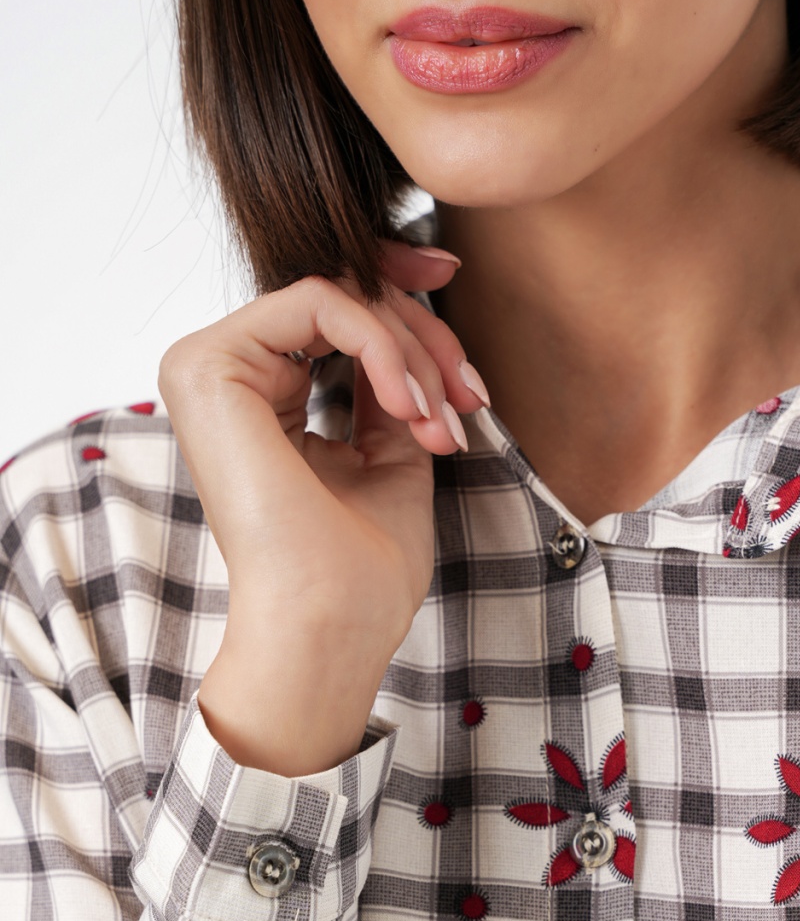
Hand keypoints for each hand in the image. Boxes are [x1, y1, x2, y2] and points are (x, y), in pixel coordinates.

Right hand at [157, 242, 486, 773]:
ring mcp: (208, 367)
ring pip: (339, 296)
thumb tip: (413, 329)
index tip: (470, 353)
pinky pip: (320, 303)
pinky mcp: (209, 365)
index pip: (339, 323)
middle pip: (344, 301)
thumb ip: (393, 386)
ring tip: (442, 422)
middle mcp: (226, 379)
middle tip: (470, 398)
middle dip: (427, 339)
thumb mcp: (394, 454)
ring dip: (414, 352)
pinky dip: (383, 347)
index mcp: (261, 400)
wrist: (330, 624)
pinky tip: (410, 406)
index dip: (410, 314)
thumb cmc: (362, 570)